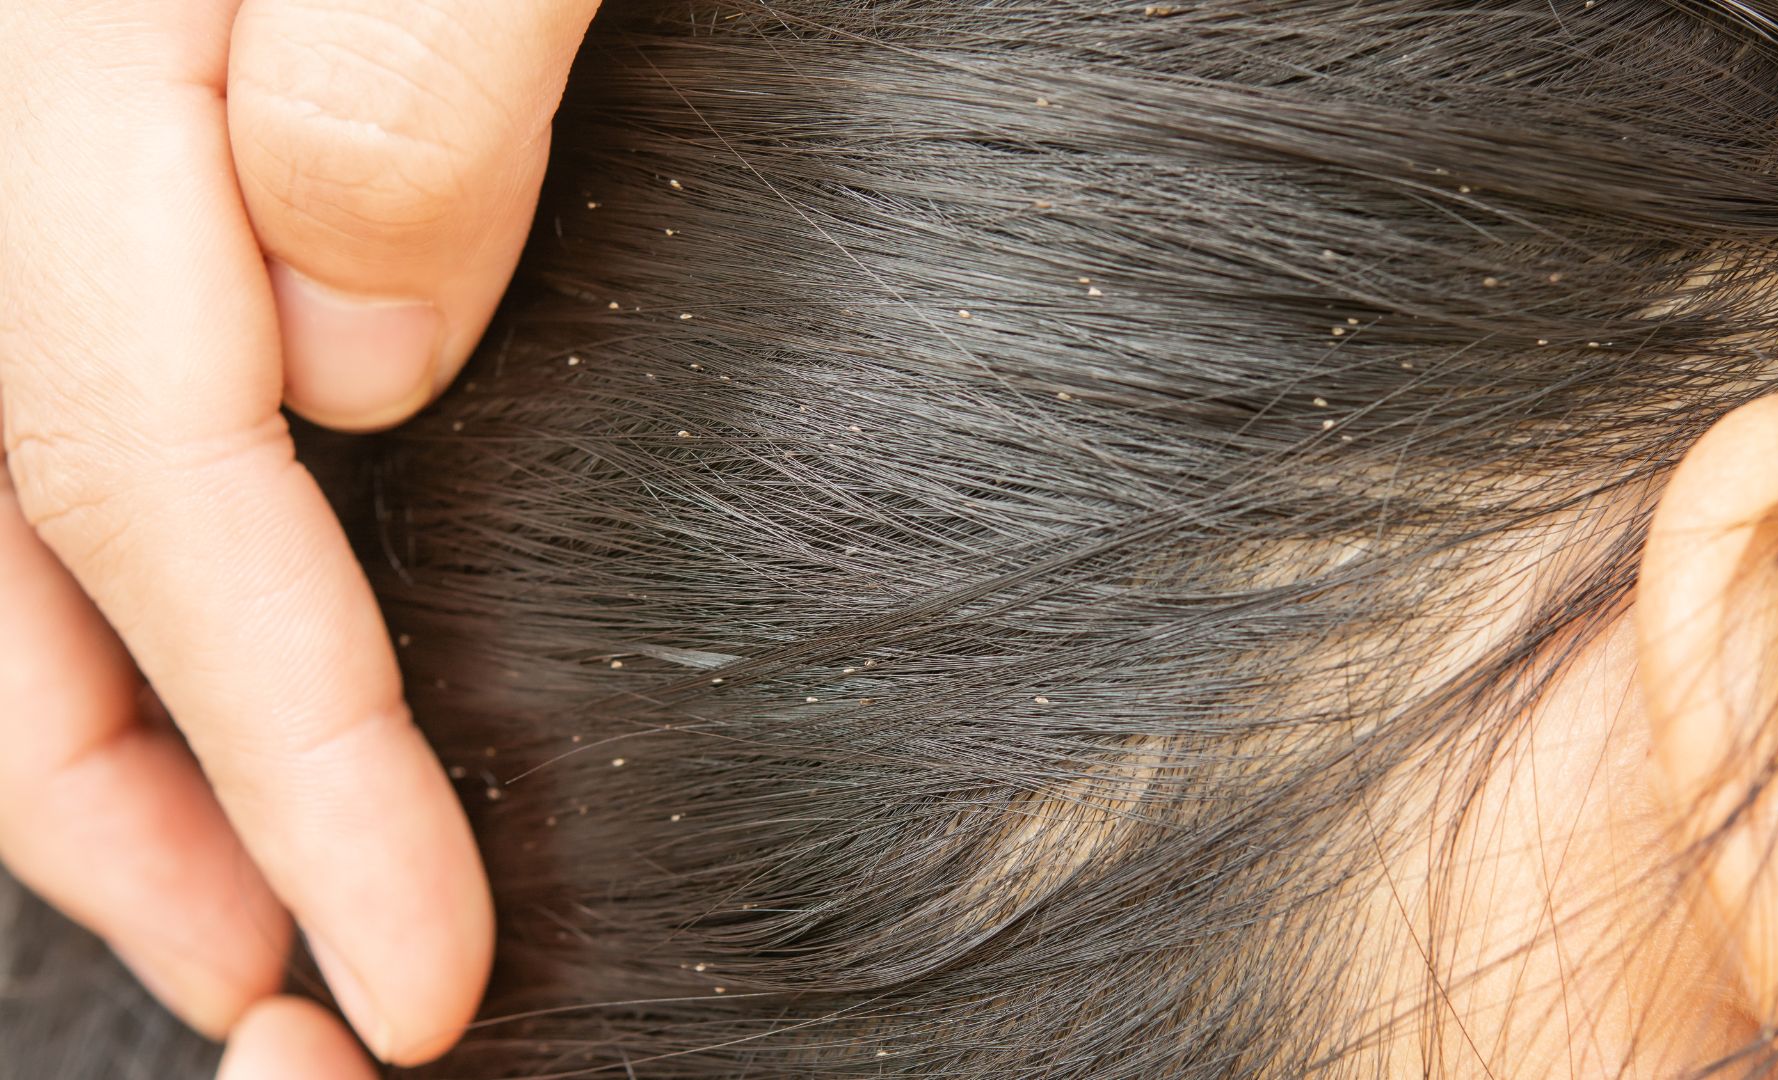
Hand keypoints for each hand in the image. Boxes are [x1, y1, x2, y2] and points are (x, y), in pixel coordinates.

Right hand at [0, 0, 596, 1070]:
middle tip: (278, 976)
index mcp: (65, 77)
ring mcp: (24, 140)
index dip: (291, 767)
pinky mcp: (91, 144)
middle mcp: (1, 127)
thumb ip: (408, 79)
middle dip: (118, 816)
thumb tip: (367, 360)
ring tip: (233, 875)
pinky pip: (66, 403)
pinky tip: (218, 621)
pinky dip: (121, 561)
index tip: (423, 971)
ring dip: (92, 717)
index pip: (152, 493)